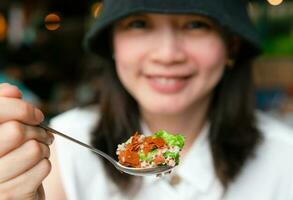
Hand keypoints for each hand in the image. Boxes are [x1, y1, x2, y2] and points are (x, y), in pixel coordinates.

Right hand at [0, 83, 53, 199]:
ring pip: (33, 150)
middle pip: (17, 131)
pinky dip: (45, 165)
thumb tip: (12, 90)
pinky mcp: (10, 197)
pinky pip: (42, 168)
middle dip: (37, 131)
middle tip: (42, 136)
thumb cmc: (8, 157)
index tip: (35, 115)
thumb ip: (3, 107)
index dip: (21, 108)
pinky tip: (36, 169)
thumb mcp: (1, 129)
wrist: (12, 194)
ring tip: (39, 153)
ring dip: (44, 149)